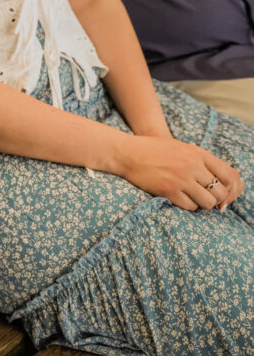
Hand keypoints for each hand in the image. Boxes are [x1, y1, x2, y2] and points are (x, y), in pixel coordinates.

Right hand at [119, 136, 243, 211]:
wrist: (128, 153)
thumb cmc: (154, 150)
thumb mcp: (182, 148)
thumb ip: (201, 160)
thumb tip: (219, 181)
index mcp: (197, 153)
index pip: (228, 174)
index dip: (228, 187)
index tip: (220, 191)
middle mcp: (192, 166)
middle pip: (219, 192)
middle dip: (215, 198)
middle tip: (205, 197)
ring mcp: (181, 179)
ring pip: (207, 203)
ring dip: (202, 203)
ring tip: (192, 198)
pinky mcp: (169, 191)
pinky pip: (190, 207)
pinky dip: (188, 206)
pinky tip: (180, 198)